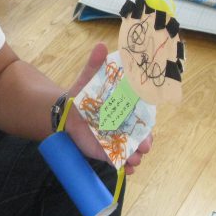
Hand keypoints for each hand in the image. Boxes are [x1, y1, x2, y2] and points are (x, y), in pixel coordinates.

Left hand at [63, 43, 152, 173]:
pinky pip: (119, 161)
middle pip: (141, 136)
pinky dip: (124, 166)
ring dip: (135, 157)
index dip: (148, 124)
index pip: (143, 117)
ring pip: (132, 150)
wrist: (66, 112)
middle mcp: (126, 125)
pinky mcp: (107, 151)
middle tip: (144, 147)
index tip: (149, 130)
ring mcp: (117, 140)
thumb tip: (101, 46)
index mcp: (126, 108)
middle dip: (144, 143)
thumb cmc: (83, 96)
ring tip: (134, 161)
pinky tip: (126, 170)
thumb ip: (95, 65)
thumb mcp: (89, 79)